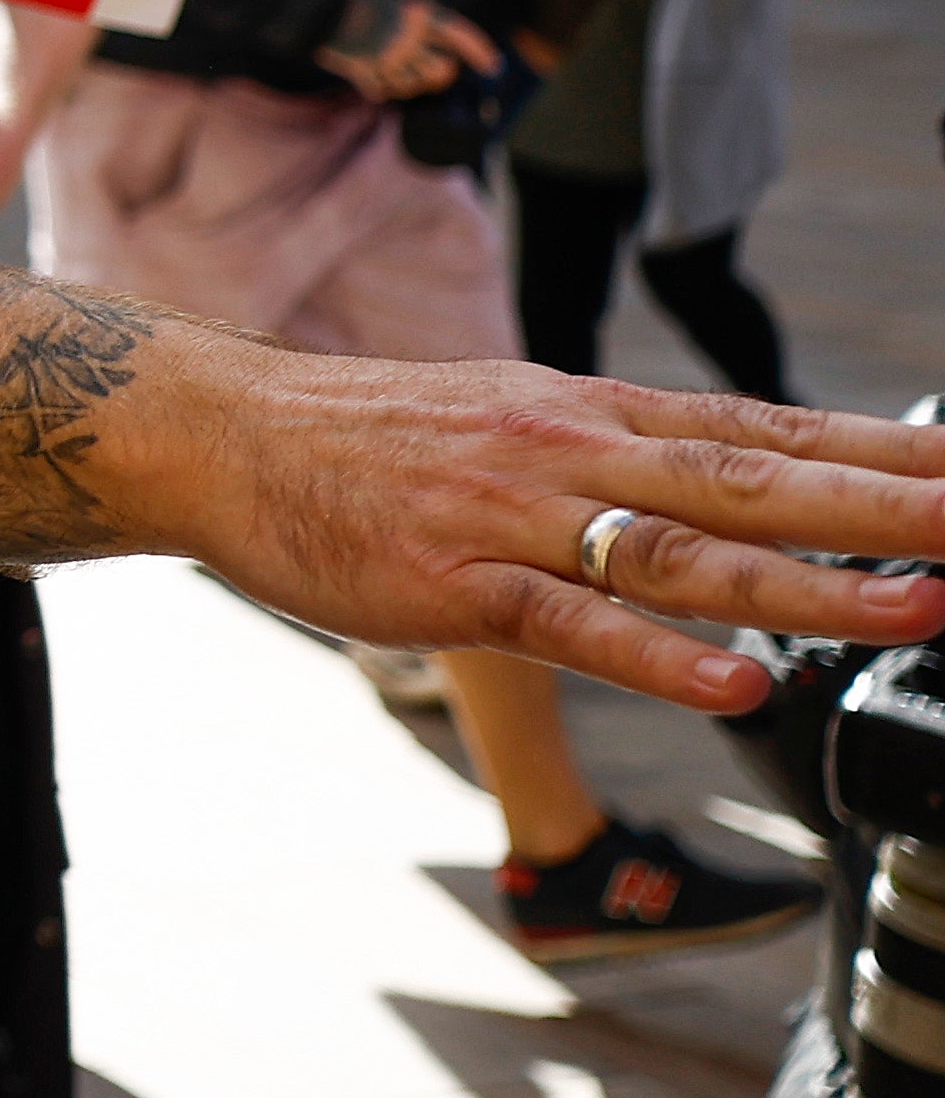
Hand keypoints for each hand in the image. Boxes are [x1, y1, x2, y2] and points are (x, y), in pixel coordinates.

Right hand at [103, 343, 944, 716]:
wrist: (222, 429)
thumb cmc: (373, 439)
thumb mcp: (513, 423)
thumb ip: (621, 464)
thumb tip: (733, 493)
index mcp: (594, 414)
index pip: (766, 430)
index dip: (883, 451)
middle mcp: (571, 454)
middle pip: (755, 485)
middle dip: (888, 507)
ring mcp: (513, 521)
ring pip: (682, 558)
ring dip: (809, 588)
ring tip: (914, 610)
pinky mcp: (451, 586)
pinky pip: (571, 626)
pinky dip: (658, 656)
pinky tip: (737, 683)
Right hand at [312, 0, 500, 106]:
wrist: (315, 10)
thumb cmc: (356, 2)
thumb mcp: (394, 2)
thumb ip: (417, 23)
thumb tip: (441, 48)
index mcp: (416, 15)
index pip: (458, 35)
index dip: (479, 51)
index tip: (494, 67)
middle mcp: (406, 39)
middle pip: (441, 72)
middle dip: (441, 76)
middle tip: (434, 73)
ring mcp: (385, 58)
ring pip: (413, 86)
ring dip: (407, 83)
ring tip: (395, 72)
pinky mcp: (364, 72)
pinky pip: (382, 91)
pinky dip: (379, 88)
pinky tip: (372, 80)